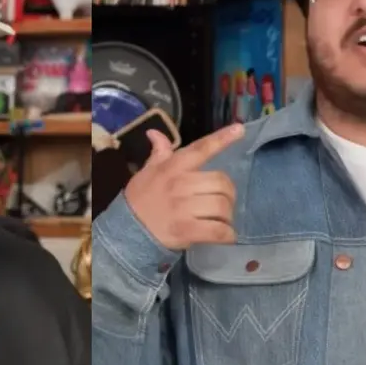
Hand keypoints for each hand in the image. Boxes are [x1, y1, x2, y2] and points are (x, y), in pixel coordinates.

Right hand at [125, 124, 243, 248]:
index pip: (200, 149)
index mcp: (173, 167)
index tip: (239, 129)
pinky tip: (225, 235)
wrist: (126, 231)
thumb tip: (155, 133)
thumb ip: (158, 153)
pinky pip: (218, 230)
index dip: (221, 139)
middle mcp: (180, 184)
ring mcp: (184, 208)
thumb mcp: (146, 172)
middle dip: (228, 193)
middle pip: (221, 182)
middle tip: (222, 201)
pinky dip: (227, 234)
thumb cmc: (140, 199)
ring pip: (222, 206)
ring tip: (222, 219)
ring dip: (228, 215)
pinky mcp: (187, 230)